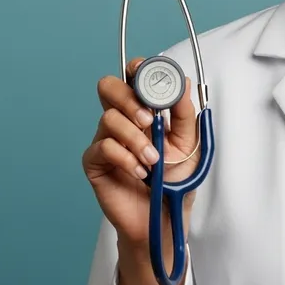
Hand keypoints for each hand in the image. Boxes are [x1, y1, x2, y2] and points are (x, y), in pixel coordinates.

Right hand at [81, 58, 200, 256]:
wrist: (164, 215)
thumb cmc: (176, 178)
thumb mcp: (189, 142)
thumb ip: (184, 112)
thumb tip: (183, 82)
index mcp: (145, 109)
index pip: (132, 77)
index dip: (136, 69)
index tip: (143, 72)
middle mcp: (123, 119)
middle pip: (109, 87)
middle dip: (128, 98)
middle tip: (149, 120)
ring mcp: (106, 139)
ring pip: (109, 118)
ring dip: (135, 139)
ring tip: (152, 160)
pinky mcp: (94, 162)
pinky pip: (103, 147)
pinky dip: (125, 158)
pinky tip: (139, 172)